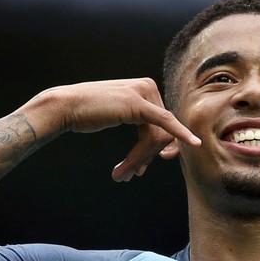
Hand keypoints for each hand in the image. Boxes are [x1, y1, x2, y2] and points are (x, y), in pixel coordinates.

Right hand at [27, 78, 199, 181]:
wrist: (65, 107)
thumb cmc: (87, 114)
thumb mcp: (119, 114)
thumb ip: (141, 122)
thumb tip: (159, 144)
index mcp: (146, 88)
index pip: (163, 122)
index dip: (161, 146)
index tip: (153, 163)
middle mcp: (148, 86)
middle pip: (162, 131)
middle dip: (147, 156)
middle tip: (131, 174)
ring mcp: (144, 93)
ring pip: (157, 136)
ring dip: (141, 158)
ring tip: (122, 174)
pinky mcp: (138, 104)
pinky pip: (164, 123)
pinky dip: (180, 135)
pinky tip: (194, 144)